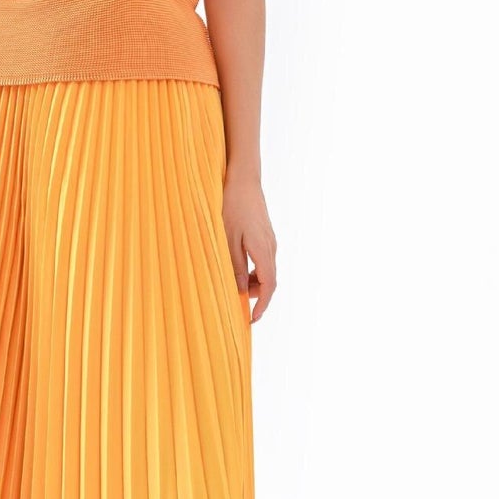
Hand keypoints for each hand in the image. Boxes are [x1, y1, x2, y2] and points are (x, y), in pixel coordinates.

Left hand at [223, 172, 277, 322]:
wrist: (243, 180)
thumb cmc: (232, 206)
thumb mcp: (227, 238)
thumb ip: (235, 265)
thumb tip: (242, 290)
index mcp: (263, 250)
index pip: (269, 286)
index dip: (262, 305)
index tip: (252, 319)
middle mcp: (271, 247)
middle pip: (270, 281)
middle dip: (257, 296)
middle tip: (238, 304)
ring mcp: (270, 240)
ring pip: (268, 270)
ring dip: (255, 283)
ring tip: (236, 287)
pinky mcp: (266, 235)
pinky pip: (264, 260)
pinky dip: (255, 271)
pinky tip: (241, 269)